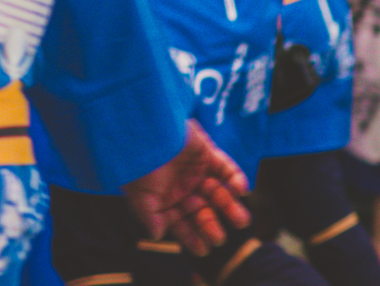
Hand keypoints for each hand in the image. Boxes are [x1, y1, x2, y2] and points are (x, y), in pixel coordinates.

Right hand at [123, 120, 250, 254]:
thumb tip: (157, 236)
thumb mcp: (141, 195)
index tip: (204, 250)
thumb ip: (150, 217)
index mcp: (166, 200)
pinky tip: (240, 190)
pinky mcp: (206, 153)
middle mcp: (183, 187)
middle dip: (211, 225)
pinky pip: (226, 168)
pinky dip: (235, 179)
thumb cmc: (138, 164)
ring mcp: (196, 170)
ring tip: (241, 221)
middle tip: (219, 237)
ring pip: (218, 193)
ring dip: (230, 207)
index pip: (182, 223)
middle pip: (203, 211)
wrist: (143, 129)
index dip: (192, 237)